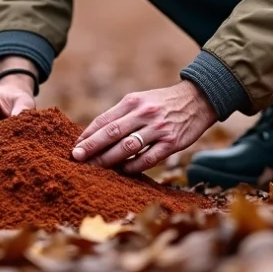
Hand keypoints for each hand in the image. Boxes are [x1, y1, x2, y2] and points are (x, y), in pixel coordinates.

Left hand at [71, 81, 216, 173]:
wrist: (197, 99)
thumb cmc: (162, 103)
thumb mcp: (141, 100)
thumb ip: (121, 115)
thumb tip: (96, 134)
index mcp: (132, 102)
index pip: (104, 120)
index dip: (88, 134)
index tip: (75, 146)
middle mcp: (144, 114)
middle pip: (112, 133)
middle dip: (92, 147)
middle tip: (77, 158)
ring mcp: (158, 128)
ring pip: (127, 147)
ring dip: (109, 159)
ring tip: (95, 168)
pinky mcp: (171, 143)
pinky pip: (148, 159)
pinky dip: (133, 167)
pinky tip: (123, 171)